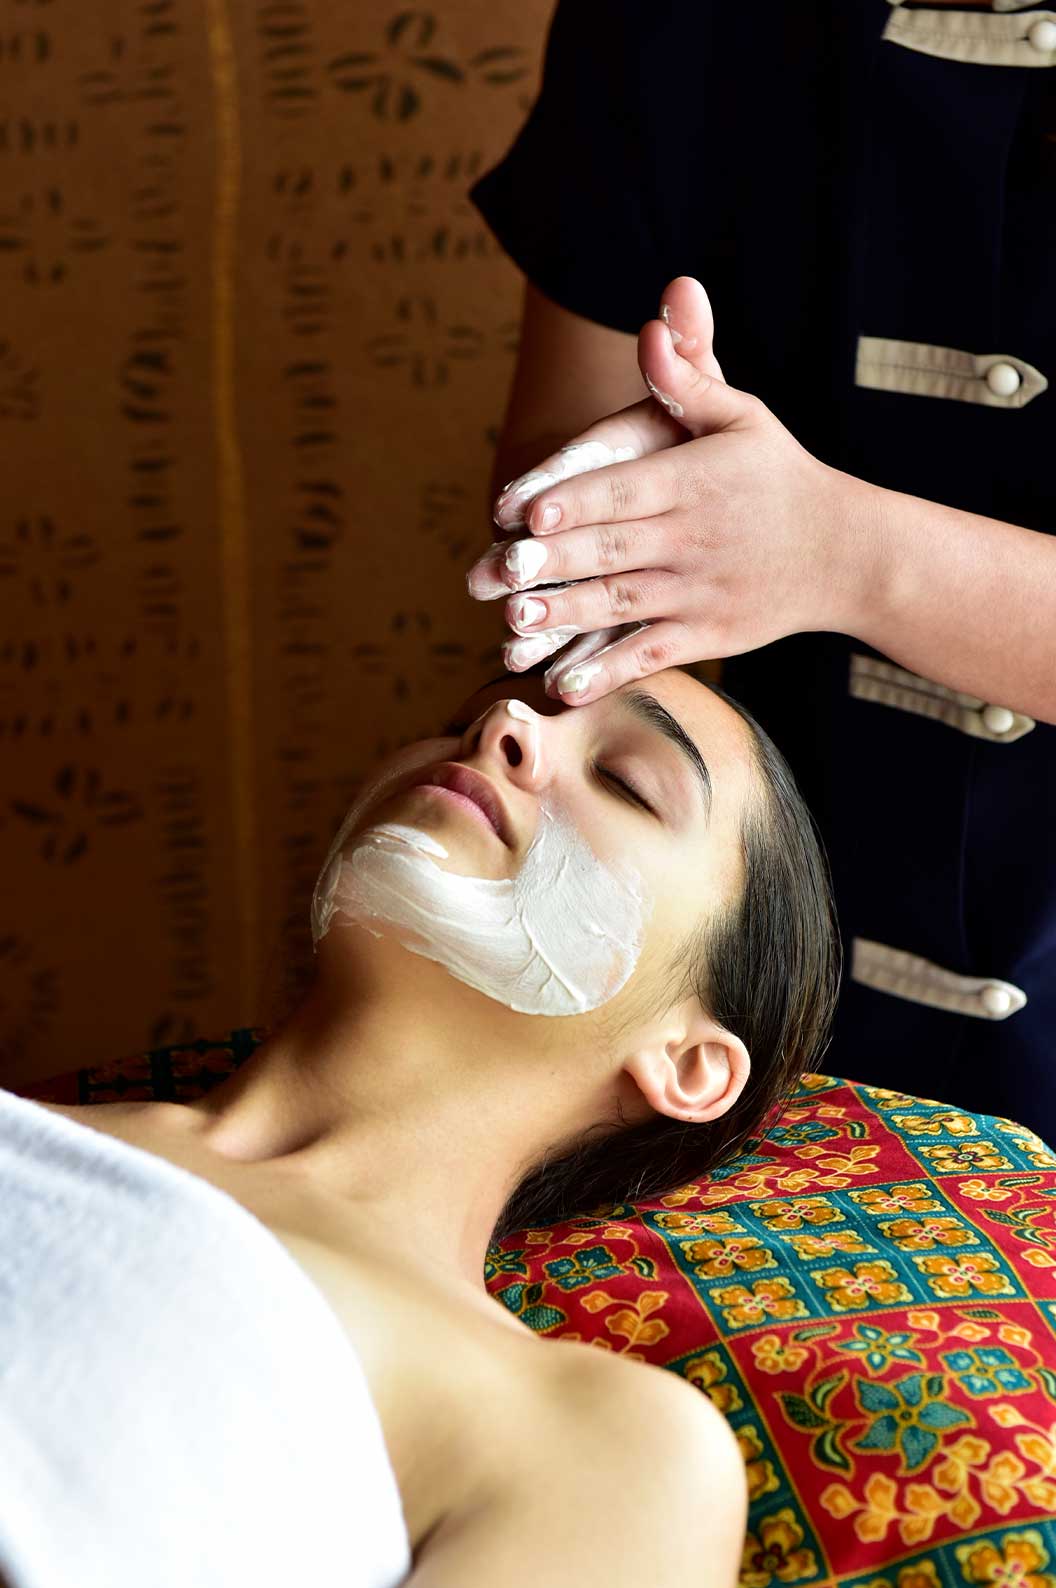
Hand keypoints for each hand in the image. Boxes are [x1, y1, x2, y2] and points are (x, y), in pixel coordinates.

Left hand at [466, 277, 877, 703]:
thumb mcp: (741, 416)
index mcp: (694, 480)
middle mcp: (693, 538)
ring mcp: (698, 592)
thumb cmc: (779, 474)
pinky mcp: (705, 635)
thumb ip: (689, 376)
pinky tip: (560, 685)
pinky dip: (606, 673)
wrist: (845, 553)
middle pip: (611, 549)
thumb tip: (653, 321)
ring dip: (565, 617)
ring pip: (621, 605)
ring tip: (512, 622)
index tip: (523, 512)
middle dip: (551, 562)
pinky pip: (648, 655)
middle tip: (493, 572)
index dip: (572, 501)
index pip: (623, 489)